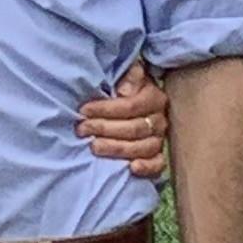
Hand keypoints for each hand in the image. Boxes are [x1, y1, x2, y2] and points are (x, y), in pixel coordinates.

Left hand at [78, 56, 170, 180]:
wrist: (133, 100)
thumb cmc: (124, 87)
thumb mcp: (126, 74)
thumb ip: (129, 75)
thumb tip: (124, 90)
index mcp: (154, 97)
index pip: (130, 106)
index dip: (106, 109)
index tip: (84, 110)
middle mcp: (160, 119)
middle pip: (134, 128)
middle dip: (104, 129)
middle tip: (82, 129)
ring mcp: (160, 139)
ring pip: (143, 147)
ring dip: (117, 148)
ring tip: (94, 147)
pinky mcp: (158, 156)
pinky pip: (158, 164)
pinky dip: (147, 167)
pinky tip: (131, 168)